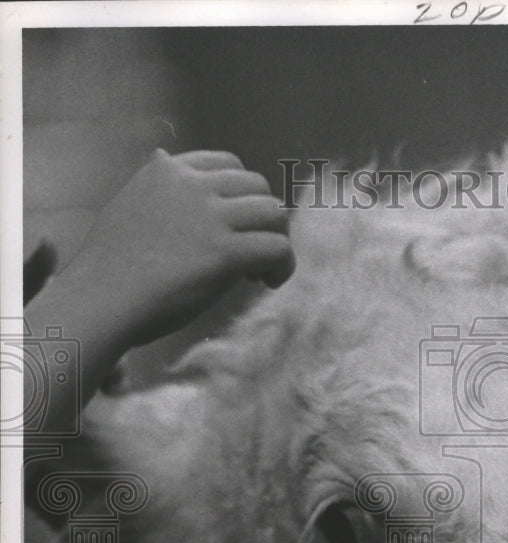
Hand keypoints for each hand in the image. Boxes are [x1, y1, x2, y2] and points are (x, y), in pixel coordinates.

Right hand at [60, 148, 294, 345]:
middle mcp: (192, 185)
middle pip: (258, 187)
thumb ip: (156, 186)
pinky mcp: (225, 252)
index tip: (234, 226)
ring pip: (274, 213)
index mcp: (167, 170)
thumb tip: (161, 154)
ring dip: (276, 241)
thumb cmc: (111, 266)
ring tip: (259, 271)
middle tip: (248, 254)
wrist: (101, 298)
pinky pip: (278, 247)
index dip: (242, 196)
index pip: (228, 165)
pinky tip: (268, 281)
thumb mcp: (129, 204)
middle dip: (261, 219)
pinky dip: (283, 265)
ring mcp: (210, 217)